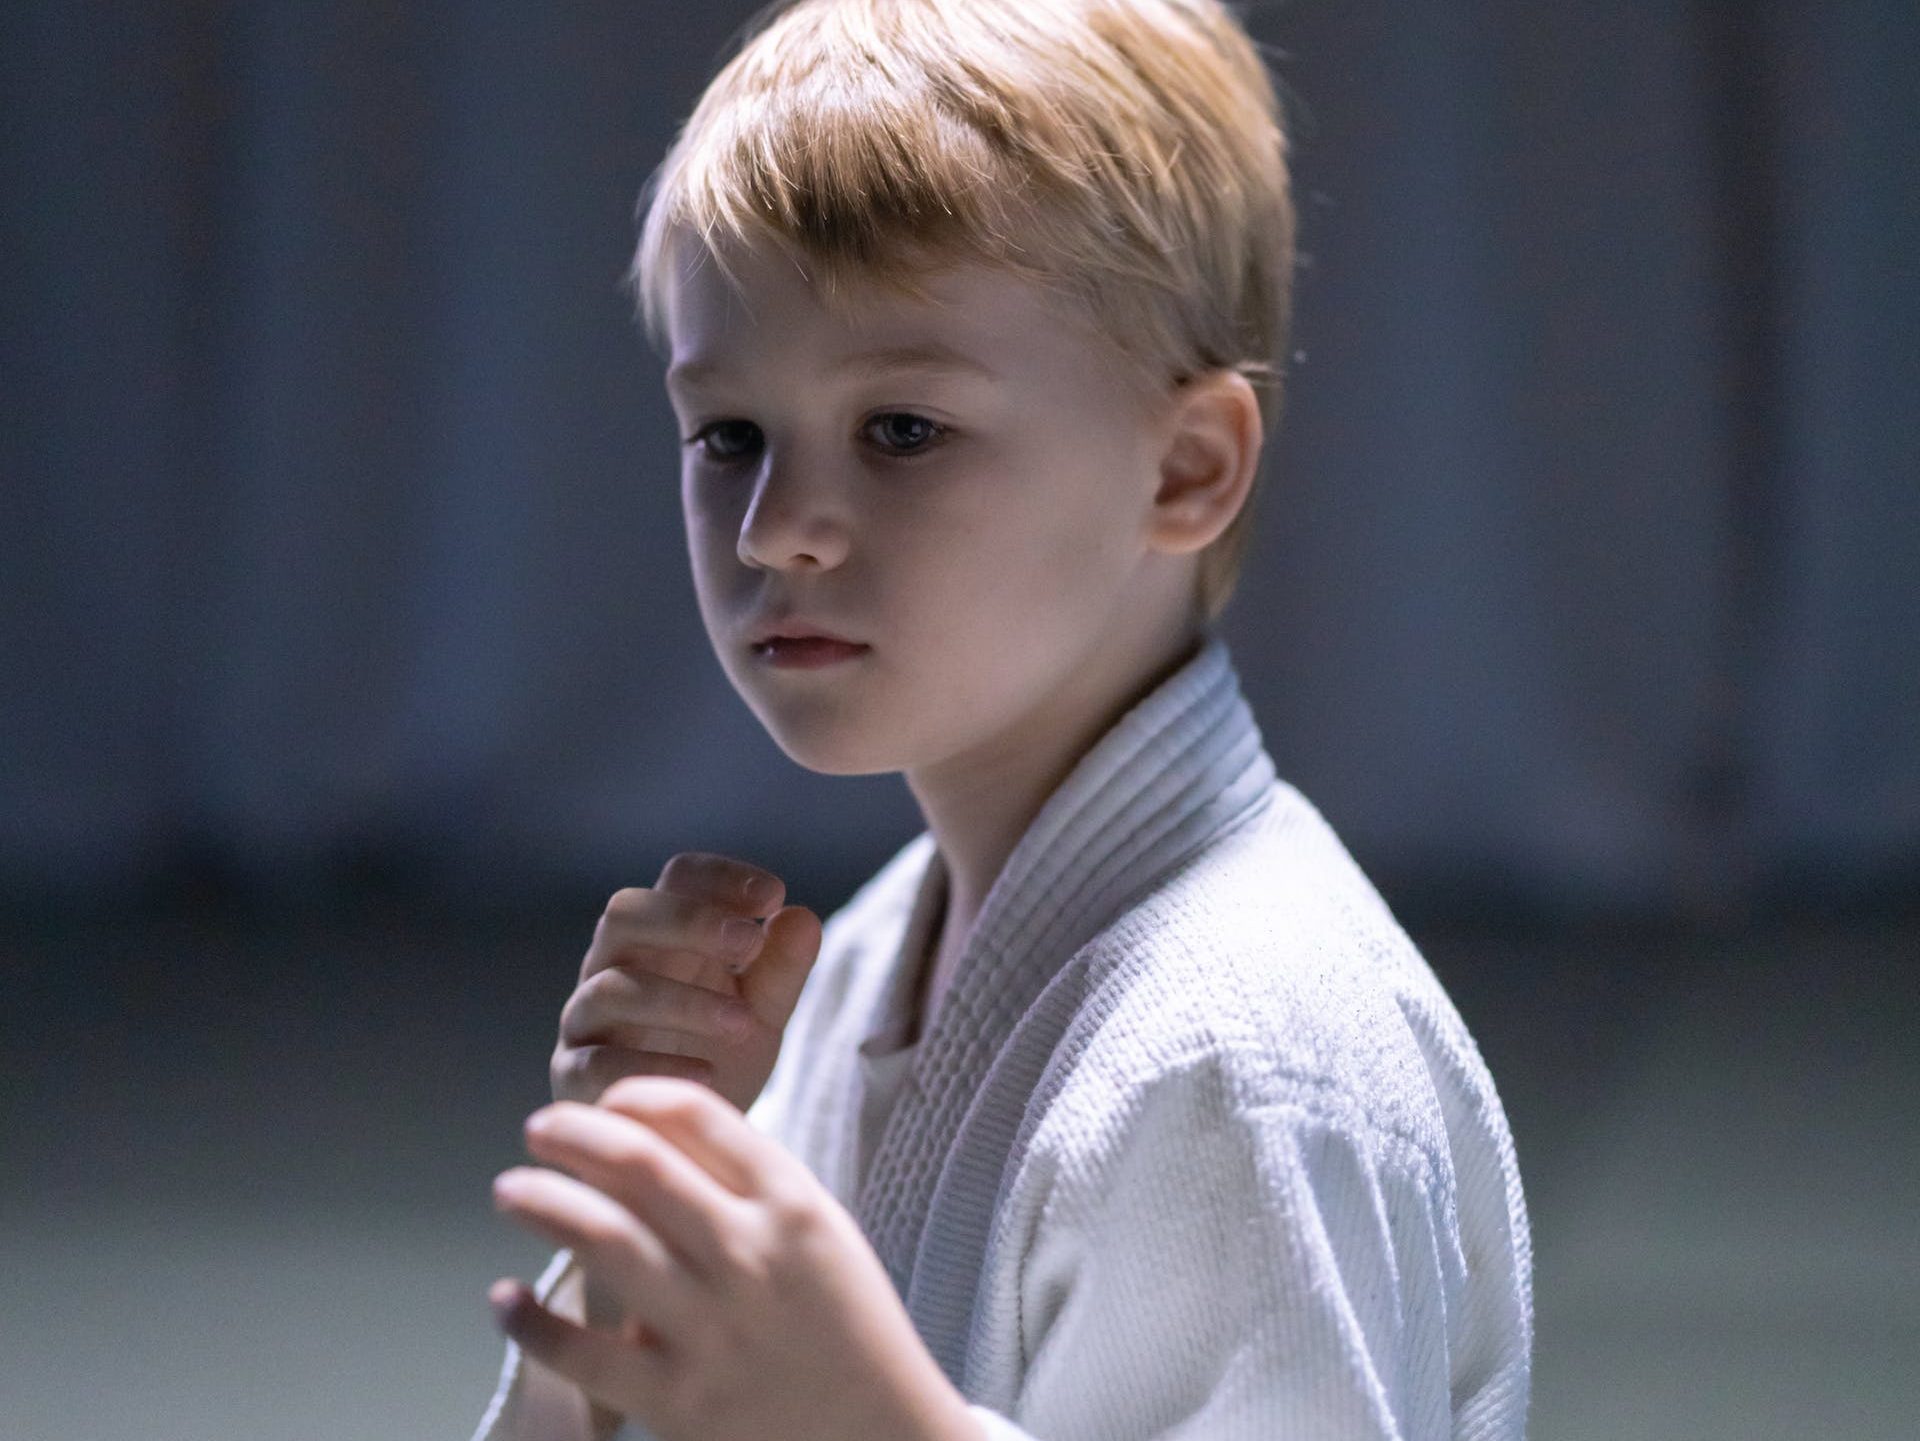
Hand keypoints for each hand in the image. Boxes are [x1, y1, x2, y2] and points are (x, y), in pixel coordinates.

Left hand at [489, 1078, 983, 1440]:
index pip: (696, 1115)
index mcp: (791, 1204)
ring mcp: (712, 1329)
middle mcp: (749, 1254)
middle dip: (572, 1136)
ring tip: (510, 1190)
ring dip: (541, 1202)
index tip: (604, 1105)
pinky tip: (506, 1300)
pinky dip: (531, 1322)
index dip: (633, 1097)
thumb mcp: (820, 1230)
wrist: (884, 1438)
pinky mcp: (678, 1402)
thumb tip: (650, 1135)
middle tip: (539, 1130)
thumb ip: (751, 1183)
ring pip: (603, 1238)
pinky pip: (583, 1352)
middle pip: (638, 1164)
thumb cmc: (845, 1327)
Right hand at [551, 852, 823, 1114]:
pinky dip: (653, 1064)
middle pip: (627, 912)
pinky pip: (597, 1061)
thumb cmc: (718, 1055)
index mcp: (661, 935)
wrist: (682, 1135)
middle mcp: (613, 964)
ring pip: (614, 987)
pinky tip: (705, 1073)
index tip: (773, 895)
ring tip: (743, 1023)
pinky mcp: (572, 1076)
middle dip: (689, 920)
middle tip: (749, 942)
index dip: (721, 878)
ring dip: (684, 1000)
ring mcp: (586, 1019)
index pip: (678, 878)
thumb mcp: (762, 1013)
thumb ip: (781, 969)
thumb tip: (803, 917)